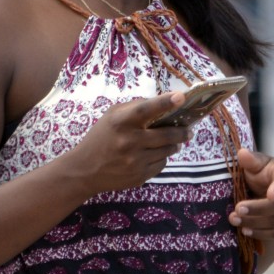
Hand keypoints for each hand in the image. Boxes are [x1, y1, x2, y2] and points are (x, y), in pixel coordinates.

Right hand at [67, 92, 193, 194]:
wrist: (84, 170)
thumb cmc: (101, 137)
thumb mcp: (112, 116)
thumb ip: (136, 108)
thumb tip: (165, 102)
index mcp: (121, 122)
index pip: (145, 110)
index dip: (164, 102)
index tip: (181, 96)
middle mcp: (129, 141)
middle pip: (167, 134)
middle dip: (182, 131)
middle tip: (189, 129)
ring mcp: (135, 161)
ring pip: (168, 150)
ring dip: (173, 145)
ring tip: (173, 141)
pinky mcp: (139, 176)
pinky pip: (161, 164)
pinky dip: (161, 158)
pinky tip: (154, 155)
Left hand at [228, 148, 273, 238]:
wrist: (267, 191)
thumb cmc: (261, 174)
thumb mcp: (255, 164)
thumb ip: (250, 160)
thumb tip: (242, 153)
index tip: (270, 195)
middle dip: (257, 209)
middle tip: (237, 209)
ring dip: (254, 223)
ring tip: (234, 220)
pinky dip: (260, 234)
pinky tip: (244, 231)